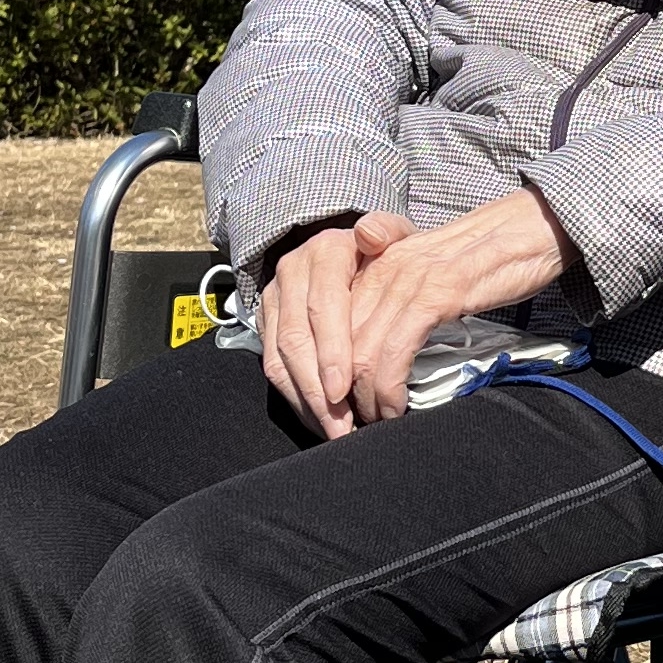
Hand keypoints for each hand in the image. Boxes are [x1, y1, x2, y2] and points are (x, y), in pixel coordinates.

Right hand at [259, 212, 408, 433]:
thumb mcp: (397, 234)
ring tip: (333, 432)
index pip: (322, 307)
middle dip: (317, 390)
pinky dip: (295, 398)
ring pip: (278, 358)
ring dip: (305, 401)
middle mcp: (292, 272)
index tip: (343, 390)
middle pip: (295, 339)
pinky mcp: (266, 320)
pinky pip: (272, 366)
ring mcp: (275, 298)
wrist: (346, 248)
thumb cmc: (383, 252)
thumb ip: (390, 231)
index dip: (331, 352)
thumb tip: (370, 233)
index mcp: (325, 253)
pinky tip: (319, 420)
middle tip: (341, 426)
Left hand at [339, 189, 578, 428]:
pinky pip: (397, 349)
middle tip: (355, 422)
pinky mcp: (438, 293)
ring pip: (363, 350)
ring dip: (365, 397)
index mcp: (378, 261)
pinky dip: (390, 386)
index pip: (331, 321)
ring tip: (376, 421)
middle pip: (339, 341)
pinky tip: (397, 407)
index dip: (329, 368)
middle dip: (342, 392)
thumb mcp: (430, 271)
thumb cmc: (486, 257)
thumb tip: (379, 346)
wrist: (533, 226)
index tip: (341, 401)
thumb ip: (398, 297)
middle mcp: (385, 267)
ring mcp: (410, 279)